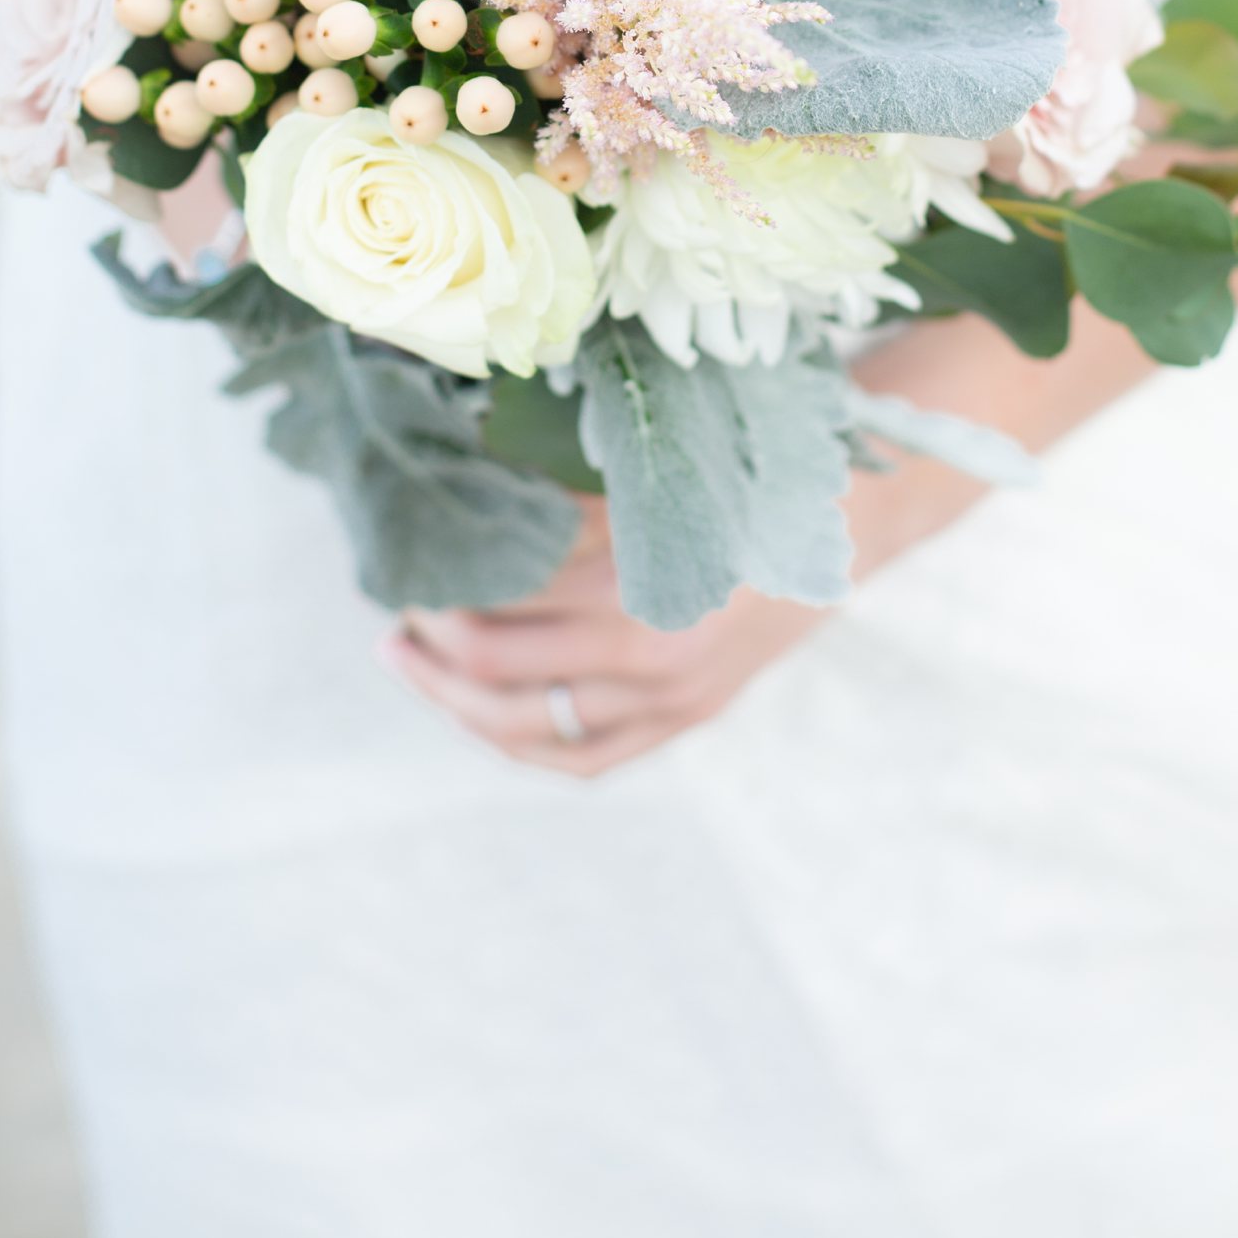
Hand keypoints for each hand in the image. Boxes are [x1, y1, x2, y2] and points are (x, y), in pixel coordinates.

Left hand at [377, 505, 825, 777]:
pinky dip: (523, 744)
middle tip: (393, 614)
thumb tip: (459, 497)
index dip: (435, 591)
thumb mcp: (645, 479)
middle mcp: (649, 659)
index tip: (403, 564)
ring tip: (413, 664)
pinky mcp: (685, 719)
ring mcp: (669, 702)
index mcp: (633, 589)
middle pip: (496, 672)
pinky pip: (583, 759)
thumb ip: (558, 504)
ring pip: (528, 729)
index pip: (494, 608)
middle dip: (429, 644)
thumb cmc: (736, 478)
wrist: (843, 517)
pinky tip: (482, 717)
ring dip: (454, 700)